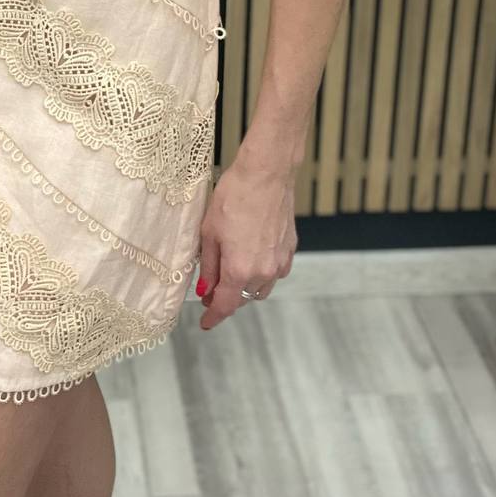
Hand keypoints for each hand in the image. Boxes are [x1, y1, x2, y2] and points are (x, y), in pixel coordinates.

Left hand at [195, 145, 298, 329]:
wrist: (266, 174)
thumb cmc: (234, 197)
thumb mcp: (209, 232)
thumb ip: (208, 266)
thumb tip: (205, 290)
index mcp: (240, 270)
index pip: (225, 306)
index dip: (213, 317)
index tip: (206, 323)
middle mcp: (264, 272)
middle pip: (243, 299)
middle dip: (227, 297)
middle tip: (211, 288)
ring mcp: (280, 262)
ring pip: (261, 288)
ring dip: (245, 286)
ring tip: (231, 269)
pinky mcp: (290, 249)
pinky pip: (274, 271)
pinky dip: (261, 271)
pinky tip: (251, 254)